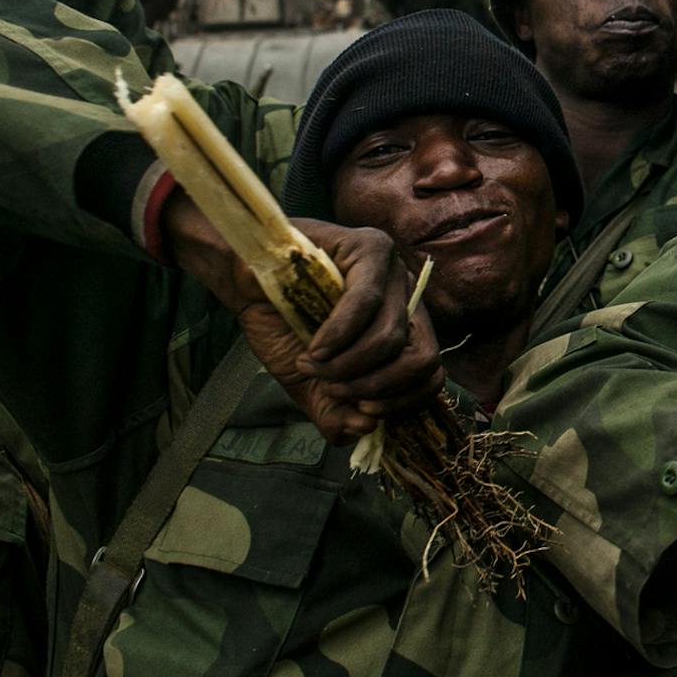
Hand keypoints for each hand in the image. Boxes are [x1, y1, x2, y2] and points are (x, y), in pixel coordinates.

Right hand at [168, 197, 442, 442]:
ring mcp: (394, 271)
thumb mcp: (309, 382)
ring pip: (391, 337)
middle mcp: (408, 299)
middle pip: (423, 359)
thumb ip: (335, 410)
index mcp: (404, 329)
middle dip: (375, 387)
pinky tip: (313, 346)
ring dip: (346, 364)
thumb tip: (366, 429)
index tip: (362, 408)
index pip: (432, 374)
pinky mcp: (371, 247)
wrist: (243, 280)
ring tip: (311, 363)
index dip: (402, 402)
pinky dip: (337, 336)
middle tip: (333, 387)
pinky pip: (366, 303)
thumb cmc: (281, 324)